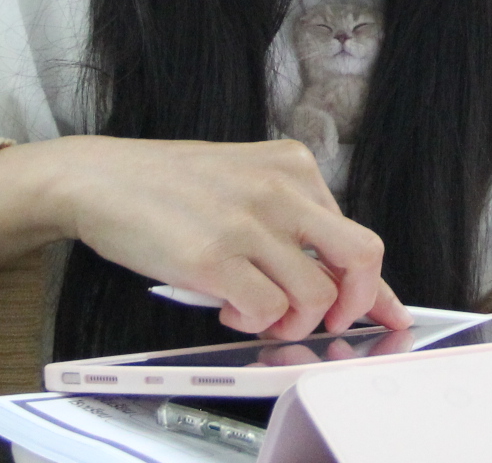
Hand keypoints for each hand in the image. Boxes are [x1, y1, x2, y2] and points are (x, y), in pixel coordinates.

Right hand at [0, 136, 409, 338]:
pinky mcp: (212, 256)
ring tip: (258, 314)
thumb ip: (291, 223)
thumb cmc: (170, 187)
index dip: (377, 287)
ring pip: (315, 296)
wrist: (100, 178)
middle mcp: (280, 189)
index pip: (356, 234)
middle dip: (355, 304)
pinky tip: (231, 311)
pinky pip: (266, 309)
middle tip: (326, 323)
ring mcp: (248, 222)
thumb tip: (338, 278)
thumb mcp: (245, 185)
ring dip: (293, 323)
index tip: (391, 316)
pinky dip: (255, 323)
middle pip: (361, 257)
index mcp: (293, 167)